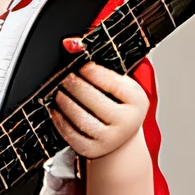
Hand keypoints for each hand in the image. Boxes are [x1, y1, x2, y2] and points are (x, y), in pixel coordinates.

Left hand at [53, 42, 148, 159]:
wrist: (121, 139)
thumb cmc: (118, 104)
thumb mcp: (118, 82)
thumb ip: (99, 61)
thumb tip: (71, 44)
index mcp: (137, 101)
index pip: (113, 83)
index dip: (93, 72)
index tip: (82, 66)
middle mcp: (127, 122)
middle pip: (95, 100)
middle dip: (76, 85)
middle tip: (67, 78)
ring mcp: (110, 139)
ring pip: (81, 119)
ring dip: (66, 102)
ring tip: (60, 92)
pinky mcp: (92, 150)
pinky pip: (71, 135)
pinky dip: (60, 120)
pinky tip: (57, 110)